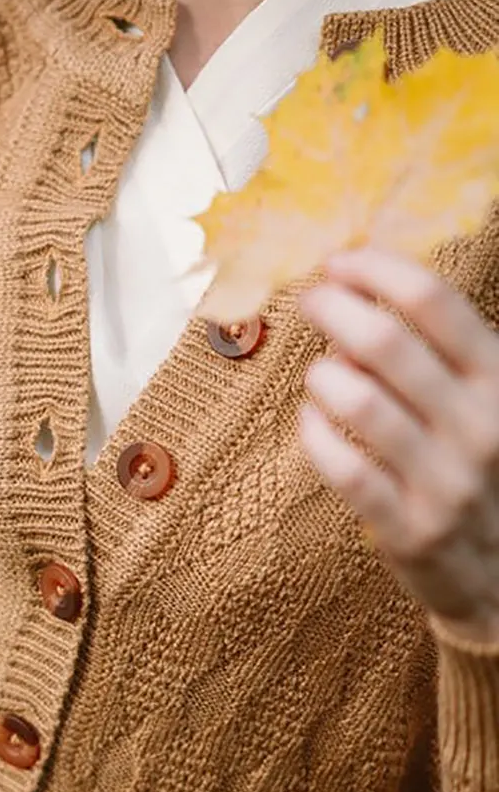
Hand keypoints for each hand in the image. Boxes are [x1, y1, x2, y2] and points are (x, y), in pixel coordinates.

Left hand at [296, 245, 498, 640]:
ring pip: (359, 402)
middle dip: (334, 309)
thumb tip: (356, 297)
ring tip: (319, 373)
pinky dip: (315, 435)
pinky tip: (311, 420)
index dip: (377, 270)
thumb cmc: (480, 465)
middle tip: (310, 301)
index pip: (436, 301)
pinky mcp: (410, 530)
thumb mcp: (482, 400)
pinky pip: (344, 469)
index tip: (338, 261)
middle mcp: (482, 427)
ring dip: (323, 375)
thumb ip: (434, 354)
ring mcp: (447, 482)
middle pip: (388, 343)